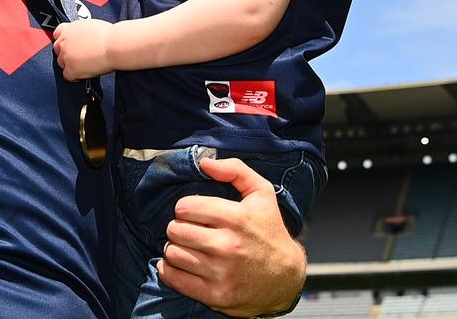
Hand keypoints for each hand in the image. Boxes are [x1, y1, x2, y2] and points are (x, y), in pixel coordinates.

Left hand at [51, 18, 112, 79]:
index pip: (57, 34)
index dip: (64, 40)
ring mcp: (66, 56)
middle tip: (79, 56)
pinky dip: (75, 76)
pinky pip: (67, 76)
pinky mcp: (71, 69)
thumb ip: (79, 32)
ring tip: (84, 64)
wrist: (115, 46)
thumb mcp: (89, 26)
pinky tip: (84, 73)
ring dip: (71, 64)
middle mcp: (64, 42)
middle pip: (58, 49)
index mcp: (68, 29)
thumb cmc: (109, 36)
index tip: (70, 44)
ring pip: (61, 63)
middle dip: (67, 52)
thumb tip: (80, 38)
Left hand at [159, 157, 305, 316]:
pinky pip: (174, 278)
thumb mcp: (262, 195)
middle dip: (179, 228)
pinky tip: (180, 265)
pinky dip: (169, 271)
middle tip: (191, 232)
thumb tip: (204, 163)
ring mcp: (221, 273)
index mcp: (237, 219)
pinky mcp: (215, 295)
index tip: (195, 215)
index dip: (186, 209)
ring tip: (188, 248)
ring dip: (175, 249)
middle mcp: (228, 246)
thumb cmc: (269, 232)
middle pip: (174, 230)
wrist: (286, 278)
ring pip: (172, 253)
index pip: (184, 207)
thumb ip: (235, 170)